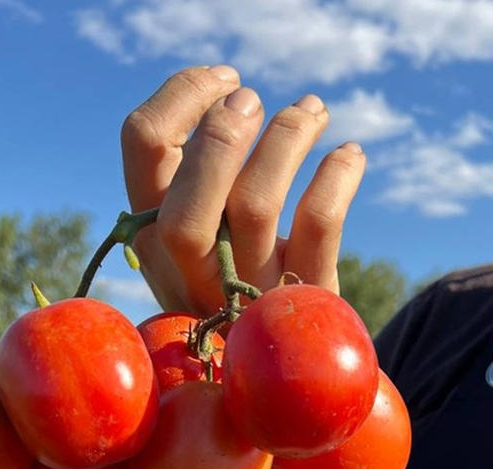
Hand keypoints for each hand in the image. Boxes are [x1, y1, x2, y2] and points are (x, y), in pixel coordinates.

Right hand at [120, 65, 365, 316]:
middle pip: (183, 210)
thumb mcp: (201, 237)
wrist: (284, 364)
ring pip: (254, 208)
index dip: (183, 97)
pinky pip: (317, 230)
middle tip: (256, 101)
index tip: (226, 81)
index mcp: (153, 241)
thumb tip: (226, 94)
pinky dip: (337, 180)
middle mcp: (189, 276)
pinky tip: (349, 155)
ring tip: (313, 111)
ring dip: (287, 139)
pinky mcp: (300, 303)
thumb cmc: (240, 279)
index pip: (143, 152)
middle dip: (222, 136)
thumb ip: (196, 181)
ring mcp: (244, 298)